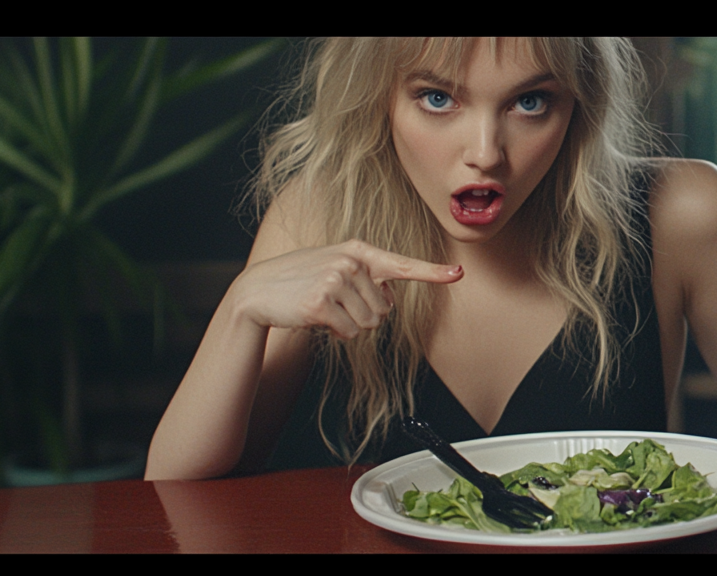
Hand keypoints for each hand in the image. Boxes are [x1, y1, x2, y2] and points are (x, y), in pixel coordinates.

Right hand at [228, 239, 462, 338]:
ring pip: (370, 324)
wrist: (258, 291)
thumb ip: (366, 279)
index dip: (433, 272)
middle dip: (364, 315)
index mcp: (358, 251)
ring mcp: (335, 280)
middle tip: (336, 304)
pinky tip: (316, 317)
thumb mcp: (335, 269)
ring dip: (350, 325)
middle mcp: (350, 262)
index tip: (457, 273)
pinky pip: (350, 332)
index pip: (403, 265)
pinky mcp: (321, 302)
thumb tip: (388, 304)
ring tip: (325, 308)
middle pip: (385, 310)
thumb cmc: (301, 281)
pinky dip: (337, 333)